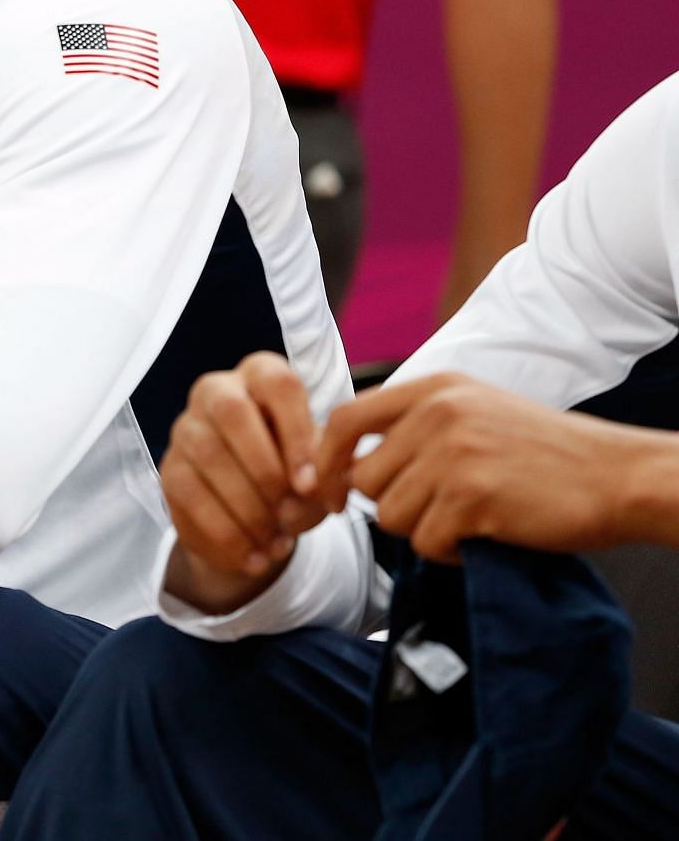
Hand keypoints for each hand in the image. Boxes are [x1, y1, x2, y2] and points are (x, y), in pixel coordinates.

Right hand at [160, 352, 327, 612]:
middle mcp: (216, 392)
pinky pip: (190, 495)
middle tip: (288, 509)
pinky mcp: (170, 469)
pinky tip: (254, 557)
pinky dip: (227, 533)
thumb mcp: (321, 471)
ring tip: (276, 542)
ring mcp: (187, 429)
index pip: (277, 384)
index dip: (296, 432)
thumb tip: (311, 488)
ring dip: (247, 507)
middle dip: (263, 467)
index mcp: (261, 378)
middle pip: (230, 410)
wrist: (259, 516)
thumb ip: (326, 472)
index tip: (310, 483)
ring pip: (207, 455)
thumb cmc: (295, 475)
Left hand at [315, 373, 674, 562]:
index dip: (326, 461)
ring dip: (422, 531)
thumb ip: (415, 423)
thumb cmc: (543, 452)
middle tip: (435, 513)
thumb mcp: (474, 410)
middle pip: (365, 479)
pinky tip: (481, 539)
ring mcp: (453, 453)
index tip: (329, 493)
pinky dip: (448, 553)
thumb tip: (345, 463)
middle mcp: (436, 413)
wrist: (615, 476)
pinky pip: (425, 543)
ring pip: (390, 515)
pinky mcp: (471, 496)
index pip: (344, 419)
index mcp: (433, 388)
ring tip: (465, 522)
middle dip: (391, 507)